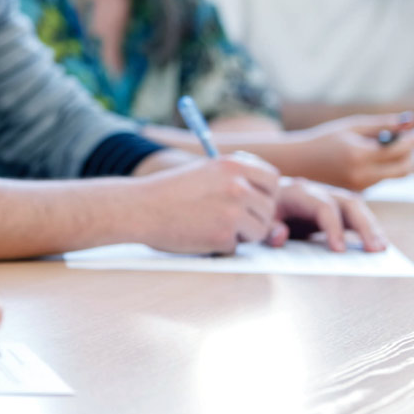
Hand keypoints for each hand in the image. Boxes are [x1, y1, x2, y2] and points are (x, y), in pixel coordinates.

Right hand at [134, 152, 280, 253]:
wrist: (140, 208)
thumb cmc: (170, 191)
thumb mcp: (207, 170)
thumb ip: (237, 178)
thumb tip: (267, 194)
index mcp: (234, 165)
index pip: (272, 180)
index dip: (265, 194)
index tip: (253, 202)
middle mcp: (238, 186)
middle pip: (269, 209)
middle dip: (254, 218)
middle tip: (230, 220)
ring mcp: (232, 212)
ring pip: (259, 231)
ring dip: (241, 235)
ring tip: (213, 227)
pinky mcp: (223, 236)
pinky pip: (237, 247)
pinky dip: (221, 247)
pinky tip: (200, 235)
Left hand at [267, 177, 387, 252]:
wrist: (261, 196)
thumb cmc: (262, 212)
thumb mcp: (258, 221)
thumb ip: (267, 230)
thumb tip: (281, 236)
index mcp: (298, 193)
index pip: (323, 207)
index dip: (333, 227)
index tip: (339, 251)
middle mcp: (319, 191)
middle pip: (348, 202)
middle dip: (364, 226)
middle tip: (375, 249)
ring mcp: (329, 197)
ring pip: (357, 207)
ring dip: (372, 227)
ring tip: (381, 249)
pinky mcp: (335, 207)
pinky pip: (356, 215)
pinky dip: (368, 228)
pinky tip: (377, 245)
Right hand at [286, 113, 413, 190]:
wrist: (300, 163)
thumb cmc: (326, 139)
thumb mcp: (353, 126)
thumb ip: (382, 124)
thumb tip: (410, 122)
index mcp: (359, 154)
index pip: (398, 150)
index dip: (412, 140)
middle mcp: (362, 174)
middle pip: (404, 169)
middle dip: (410, 154)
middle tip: (407, 140)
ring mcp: (361, 187)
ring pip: (394, 175)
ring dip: (398, 160)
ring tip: (385, 145)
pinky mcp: (360, 193)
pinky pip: (382, 179)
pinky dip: (385, 167)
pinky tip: (371, 157)